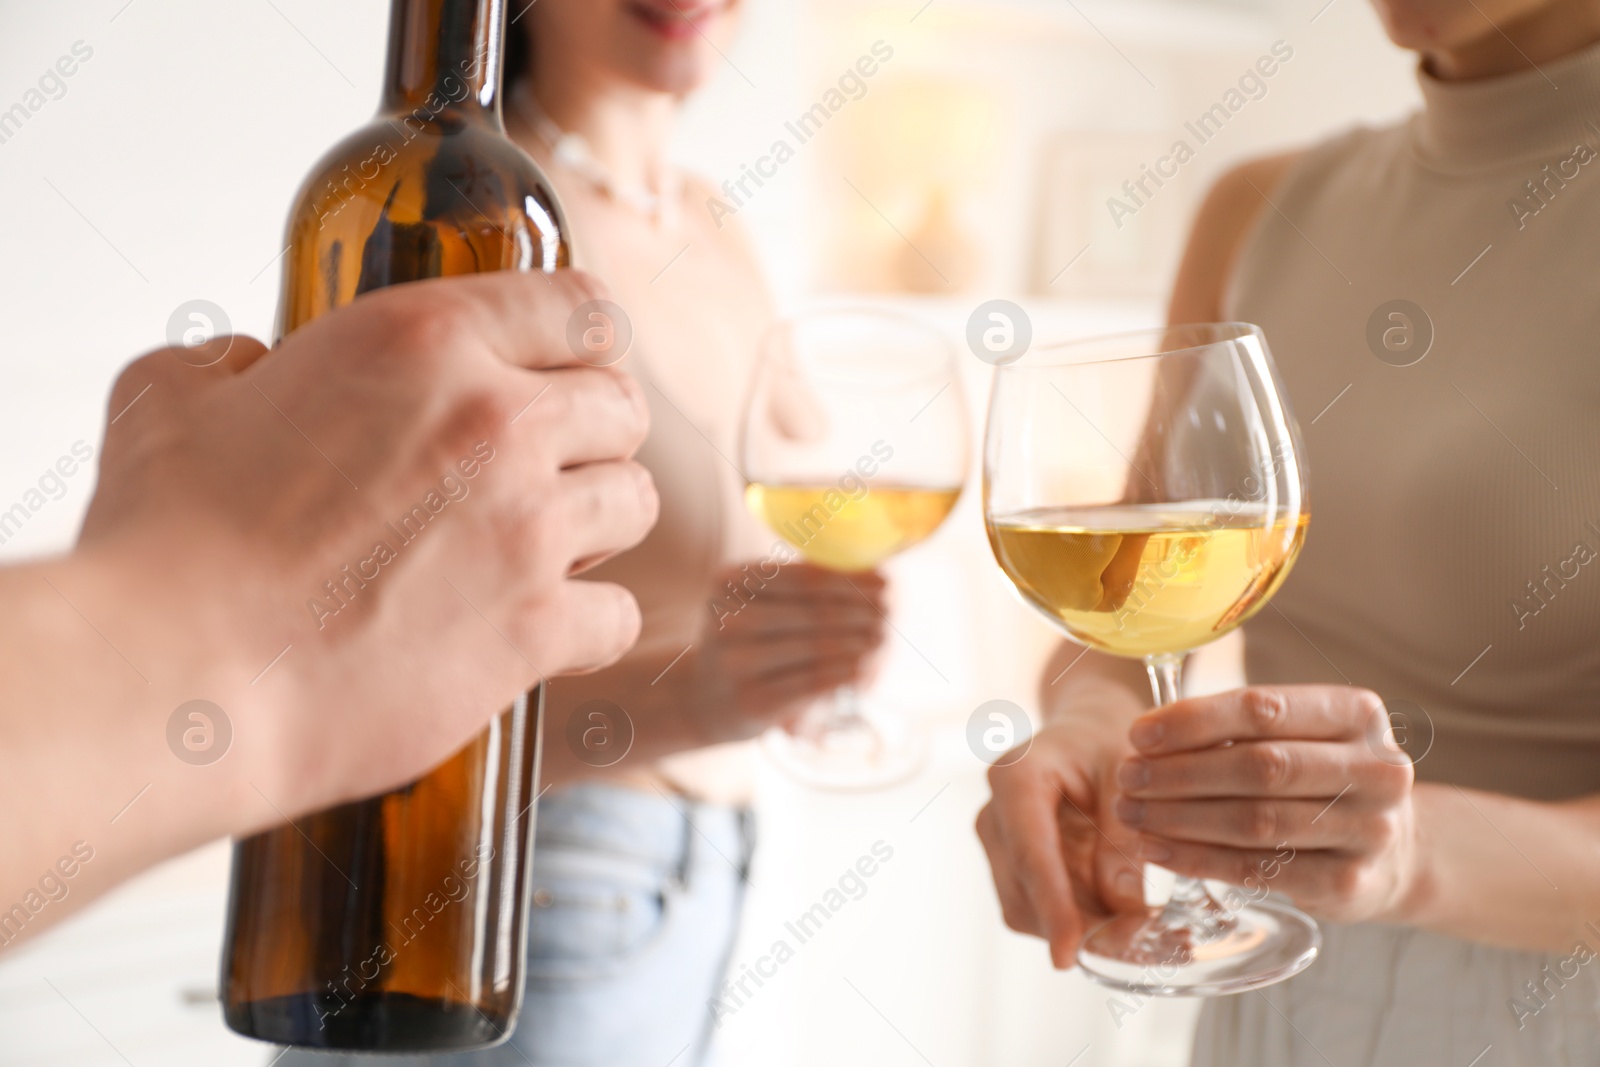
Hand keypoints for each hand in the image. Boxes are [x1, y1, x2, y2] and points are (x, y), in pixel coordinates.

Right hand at [75, 269, 656, 823]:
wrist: (179, 673)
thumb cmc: (166, 542)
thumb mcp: (169, 395)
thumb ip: (227, 361)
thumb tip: (245, 366)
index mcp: (423, 342)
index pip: (577, 307)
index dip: (580, 340)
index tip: (569, 368)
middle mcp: (496, 422)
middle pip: (619, 407)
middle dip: (591, 437)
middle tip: (546, 470)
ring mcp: (526, 528)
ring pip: (635, 502)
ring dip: (598, 523)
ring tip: (547, 548)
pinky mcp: (535, 628)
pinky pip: (620, 615)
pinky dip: (591, 625)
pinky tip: (544, 631)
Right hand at [687, 561, 888, 742]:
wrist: (706, 699)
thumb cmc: (750, 642)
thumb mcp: (759, 603)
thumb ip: (805, 585)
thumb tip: (877, 574)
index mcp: (729, 582)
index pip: (803, 576)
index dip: (851, 579)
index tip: (886, 582)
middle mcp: (728, 620)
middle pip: (814, 612)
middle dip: (862, 611)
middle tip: (893, 612)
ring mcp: (736, 663)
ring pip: (817, 647)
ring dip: (861, 642)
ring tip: (885, 637)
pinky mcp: (752, 701)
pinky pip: (812, 682)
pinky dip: (845, 673)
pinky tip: (866, 667)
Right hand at [975, 688, 1149, 967]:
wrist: (1084, 732)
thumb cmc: (1104, 741)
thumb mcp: (1128, 774)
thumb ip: (1124, 837)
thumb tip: (1124, 910)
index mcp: (1016, 777)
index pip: (1029, 852)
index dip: (1051, 906)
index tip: (1068, 953)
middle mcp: (994, 815)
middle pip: (1023, 892)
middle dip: (1078, 926)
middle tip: (1145, 944)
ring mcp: (998, 845)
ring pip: (1028, 911)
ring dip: (1081, 929)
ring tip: (1144, 931)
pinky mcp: (1012, 868)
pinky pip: (1039, 911)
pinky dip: (1079, 924)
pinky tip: (1123, 920)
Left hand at [1114, 685, 1417, 922]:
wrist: (1392, 855)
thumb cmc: (1319, 780)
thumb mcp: (1300, 737)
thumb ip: (1239, 728)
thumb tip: (1148, 734)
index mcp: (1358, 715)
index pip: (1263, 708)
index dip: (1193, 721)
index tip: (1138, 734)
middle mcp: (1376, 769)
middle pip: (1260, 766)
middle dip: (1180, 772)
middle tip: (1128, 777)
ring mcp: (1369, 830)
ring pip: (1255, 821)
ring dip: (1180, 817)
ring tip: (1130, 812)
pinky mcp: (1350, 884)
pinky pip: (1257, 869)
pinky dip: (1196, 859)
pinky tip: (1155, 849)